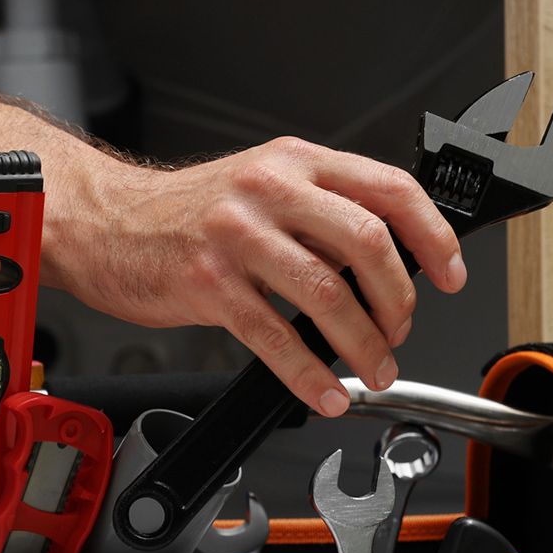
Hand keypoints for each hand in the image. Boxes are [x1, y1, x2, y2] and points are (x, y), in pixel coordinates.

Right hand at [51, 138, 466, 416]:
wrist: (102, 222)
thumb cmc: (180, 214)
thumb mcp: (257, 185)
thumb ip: (316, 211)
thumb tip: (379, 264)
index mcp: (295, 161)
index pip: (389, 189)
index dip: (432, 237)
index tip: (450, 275)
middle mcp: (269, 189)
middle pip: (367, 243)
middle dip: (399, 301)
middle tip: (400, 332)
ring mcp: (237, 236)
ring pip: (326, 294)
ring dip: (363, 344)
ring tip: (372, 369)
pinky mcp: (207, 283)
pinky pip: (273, 336)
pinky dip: (307, 373)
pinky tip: (321, 391)